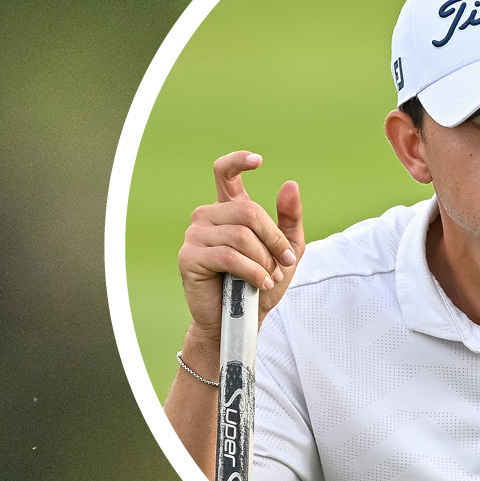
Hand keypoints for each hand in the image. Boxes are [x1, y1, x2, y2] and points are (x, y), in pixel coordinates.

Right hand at [176, 152, 304, 356]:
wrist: (243, 319)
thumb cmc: (261, 284)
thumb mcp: (286, 251)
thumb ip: (290, 220)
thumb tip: (290, 184)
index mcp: (228, 212)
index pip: (225, 175)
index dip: (238, 162)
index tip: (259, 160)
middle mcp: (207, 217)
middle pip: (249, 212)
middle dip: (275, 240)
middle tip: (284, 262)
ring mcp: (195, 235)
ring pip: (242, 236)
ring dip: (264, 261)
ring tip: (268, 277)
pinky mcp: (189, 257)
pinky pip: (230, 257)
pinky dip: (253, 272)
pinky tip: (260, 284)